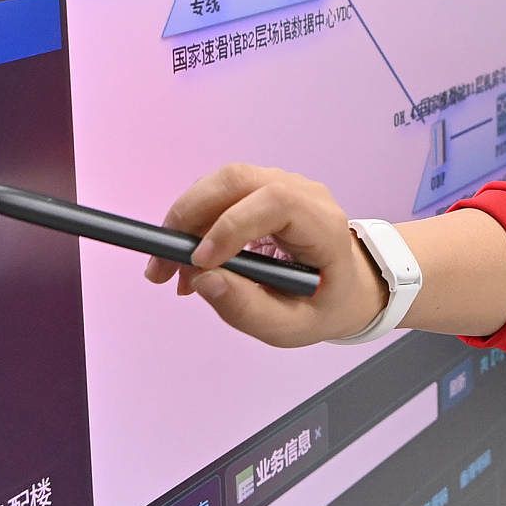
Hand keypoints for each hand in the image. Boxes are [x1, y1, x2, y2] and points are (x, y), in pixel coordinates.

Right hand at [143, 163, 387, 347]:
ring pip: (222, 182)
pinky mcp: (261, 189)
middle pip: (238, 179)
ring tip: (168, 270)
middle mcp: (303, 192)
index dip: (232, 224)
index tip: (199, 262)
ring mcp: (282, 184)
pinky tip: (186, 260)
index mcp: (323, 224)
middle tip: (160, 266)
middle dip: (190, 216)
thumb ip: (248, 309)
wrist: (344, 287)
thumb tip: (202, 280)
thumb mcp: (291, 326)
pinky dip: (194, 220)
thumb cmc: (323, 306)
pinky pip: (220, 192)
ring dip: (185, 220)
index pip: (276, 201)